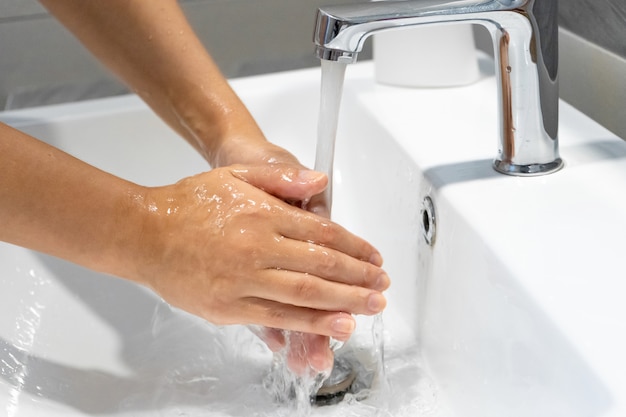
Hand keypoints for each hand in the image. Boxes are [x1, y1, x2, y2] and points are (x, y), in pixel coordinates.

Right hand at [136, 165, 388, 348]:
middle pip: (322, 266)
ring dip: (345, 302)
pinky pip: (277, 318)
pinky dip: (310, 324)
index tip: (373, 258)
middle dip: (359, 278)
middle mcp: (257, 248)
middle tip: (382, 286)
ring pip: (306, 295)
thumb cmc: (187, 203)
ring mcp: (243, 280)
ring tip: (371, 307)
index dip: (354, 248)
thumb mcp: (235, 176)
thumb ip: (282, 180)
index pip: (323, 234)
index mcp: (263, 215)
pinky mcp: (228, 308)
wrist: (143, 232)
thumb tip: (320, 183)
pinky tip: (334, 326)